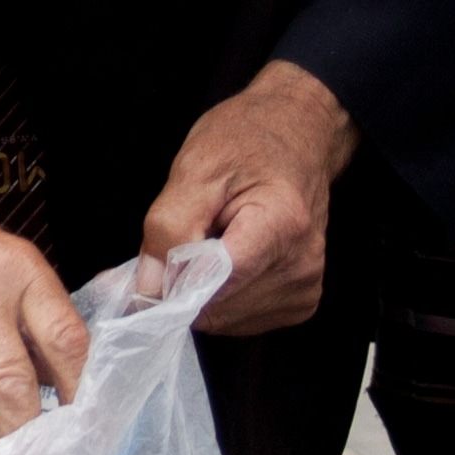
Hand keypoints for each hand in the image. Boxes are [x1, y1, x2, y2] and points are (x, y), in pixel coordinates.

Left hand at [138, 60, 360, 333]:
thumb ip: (168, 227)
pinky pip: (243, 319)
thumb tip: (149, 289)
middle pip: (218, 307)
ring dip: (200, 293)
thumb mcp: (196, 167)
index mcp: (280, 226)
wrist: (297, 133)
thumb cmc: (247, 140)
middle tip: (172, 247)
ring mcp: (306, 287)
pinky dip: (221, 299)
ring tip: (206, 245)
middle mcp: (301, 265)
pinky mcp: (302, 300)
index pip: (214, 283)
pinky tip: (224, 262)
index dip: (173, 281)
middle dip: (182, 286)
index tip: (150, 268)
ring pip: (226, 320)